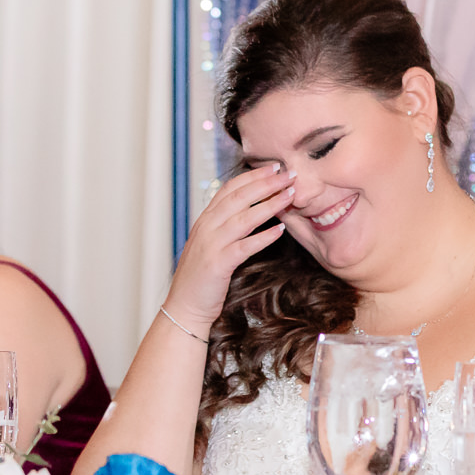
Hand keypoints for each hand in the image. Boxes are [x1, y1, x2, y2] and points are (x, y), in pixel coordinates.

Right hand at [164, 165, 296, 331]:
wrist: (185, 306)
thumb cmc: (203, 279)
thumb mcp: (212, 245)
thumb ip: (227, 228)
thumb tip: (252, 213)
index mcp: (205, 220)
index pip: (230, 189)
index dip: (253, 176)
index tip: (274, 167)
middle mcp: (206, 227)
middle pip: (238, 197)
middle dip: (265, 183)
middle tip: (288, 174)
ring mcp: (211, 245)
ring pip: (243, 217)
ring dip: (269, 204)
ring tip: (290, 195)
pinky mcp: (218, 264)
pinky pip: (244, 246)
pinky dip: (263, 236)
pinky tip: (280, 230)